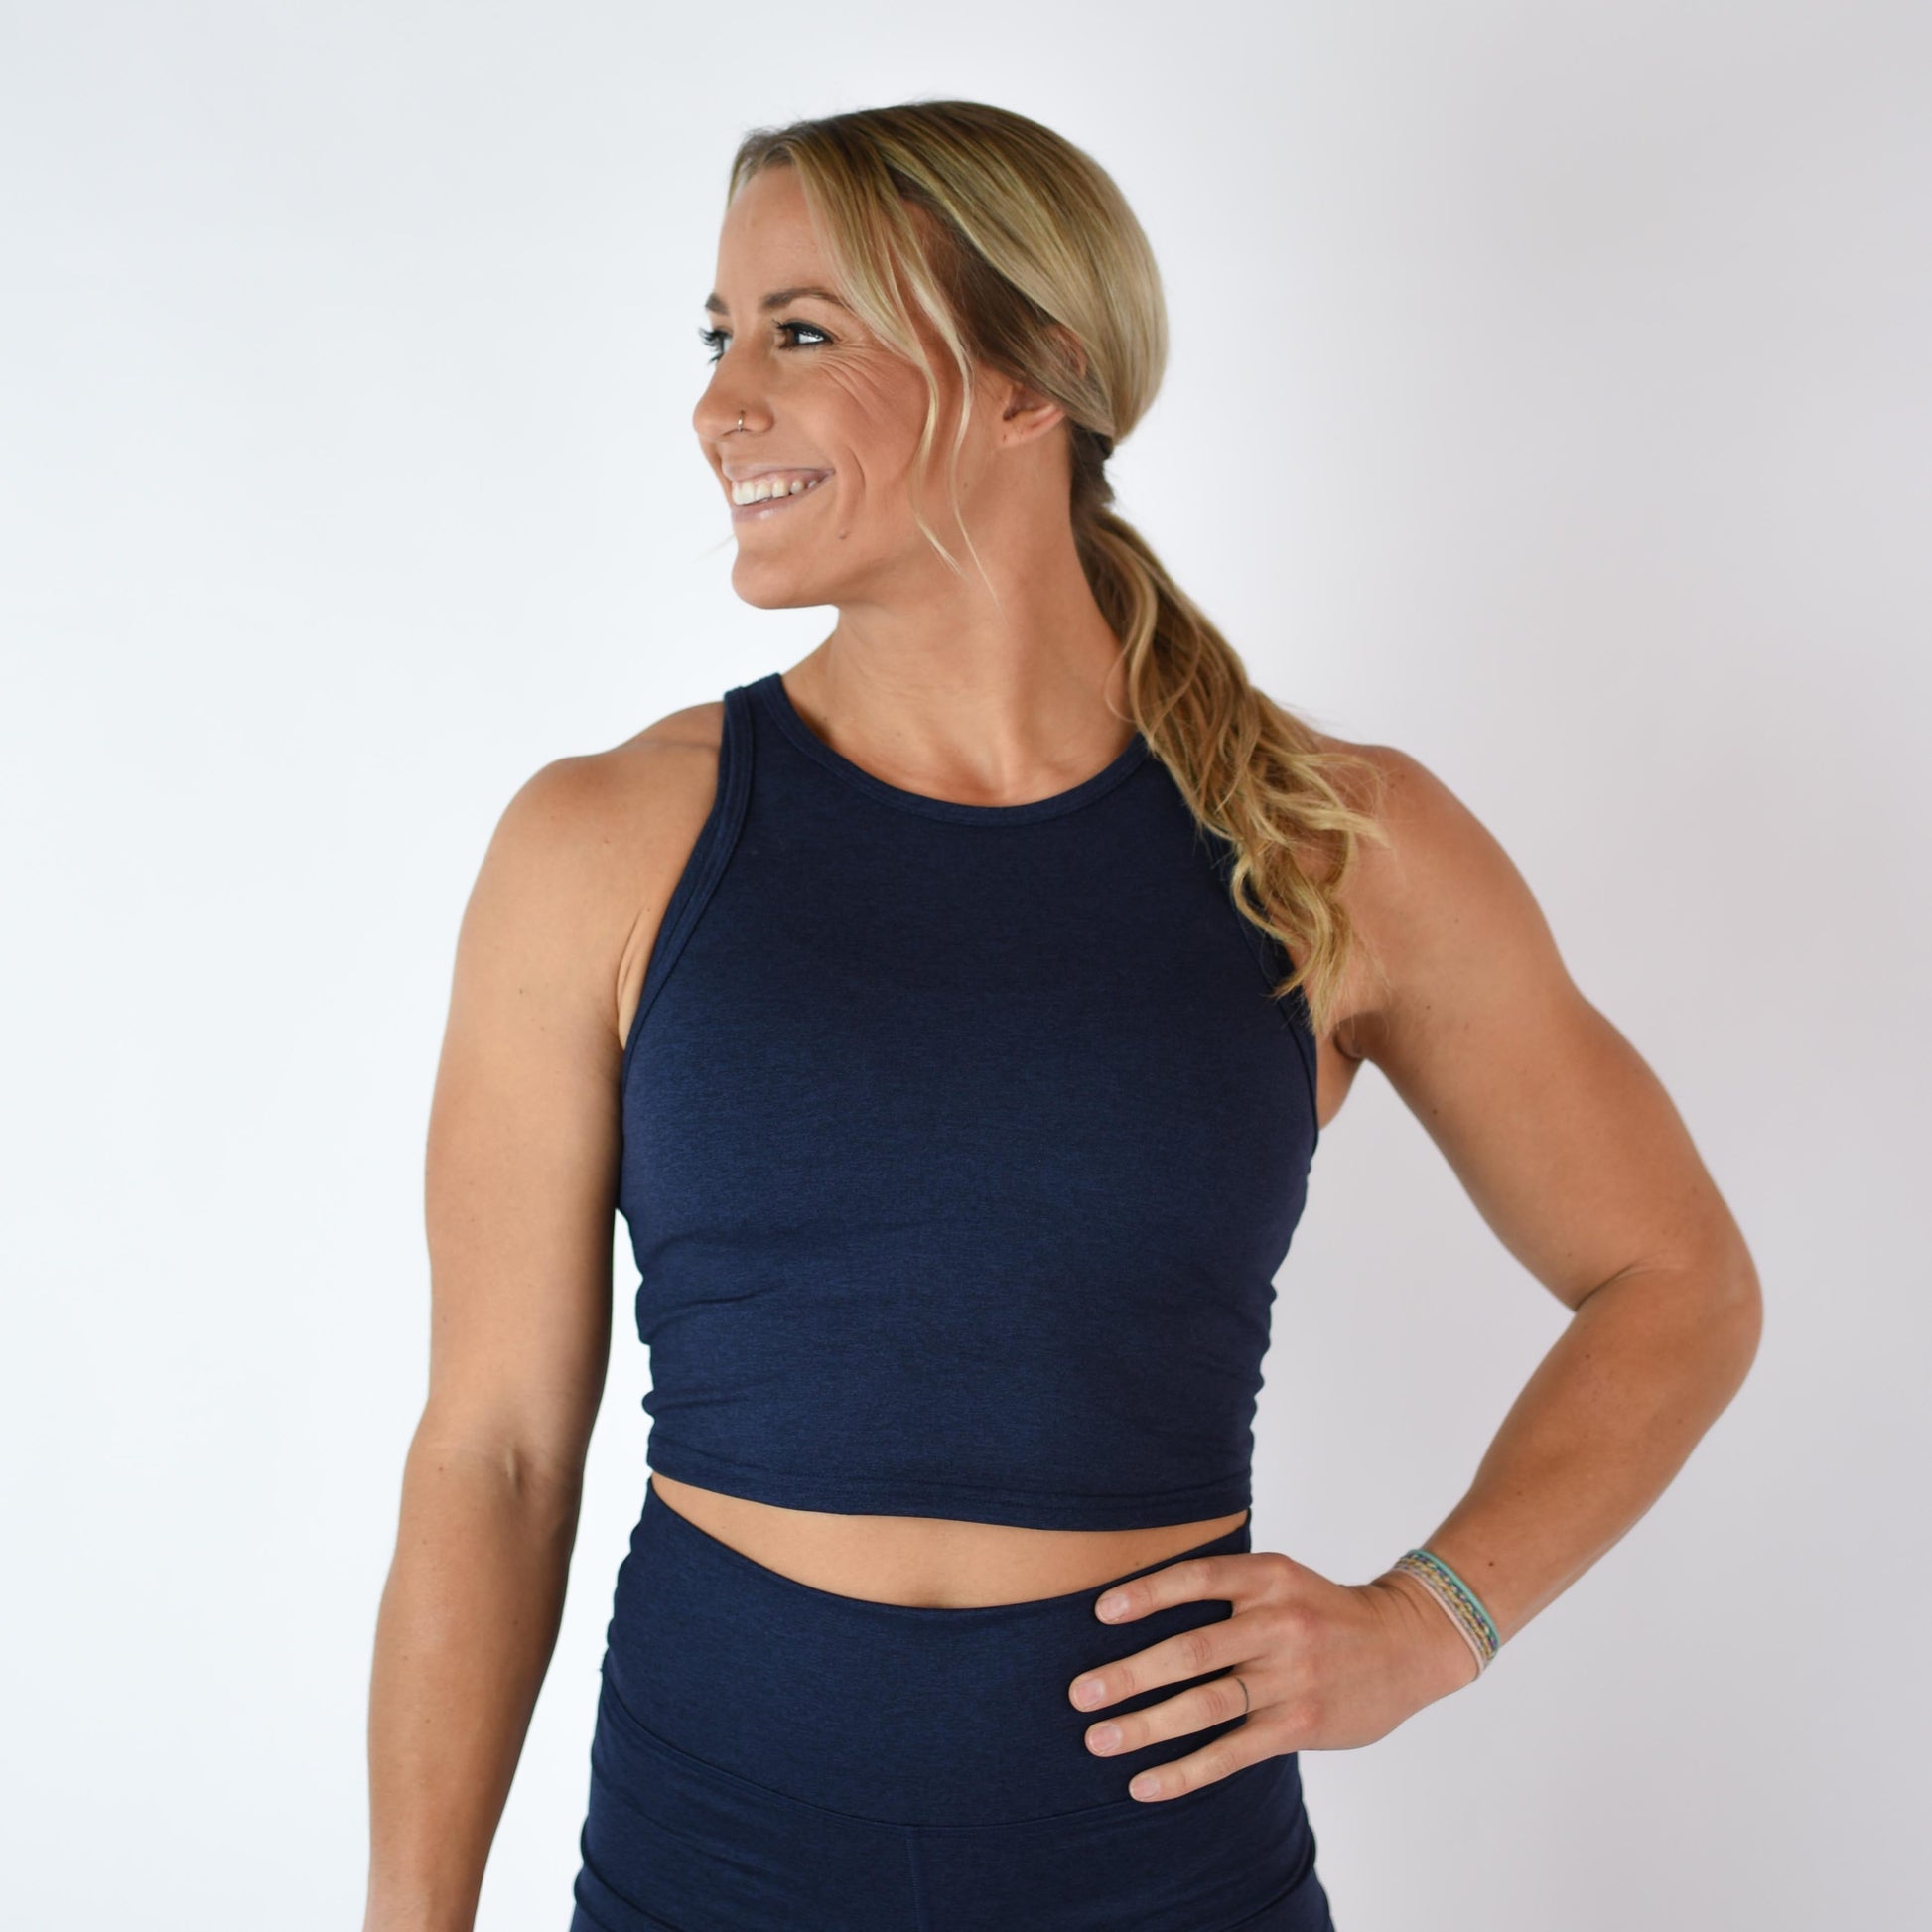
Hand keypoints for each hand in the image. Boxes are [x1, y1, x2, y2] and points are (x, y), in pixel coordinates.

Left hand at [1065, 1546, 1479, 1800]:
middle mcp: (1279, 1624)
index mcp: (1268, 1577)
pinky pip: (1233, 1752)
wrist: (1404, 1645)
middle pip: (1192, 1651)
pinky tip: (1145, 1783)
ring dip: (1146, 1726)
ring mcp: (1291, 1677)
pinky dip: (1185, 1771)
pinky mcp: (1300, 1724)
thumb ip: (1226, 1587)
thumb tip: (1134, 1598)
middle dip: (1130, 1674)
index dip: (1147, 1594)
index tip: (1098, 1612)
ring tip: (1098, 1740)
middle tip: (1079, 1693)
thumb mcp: (1280, 1578)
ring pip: (1207, 1706)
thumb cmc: (1320, 1610)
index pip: (1198, 1579)